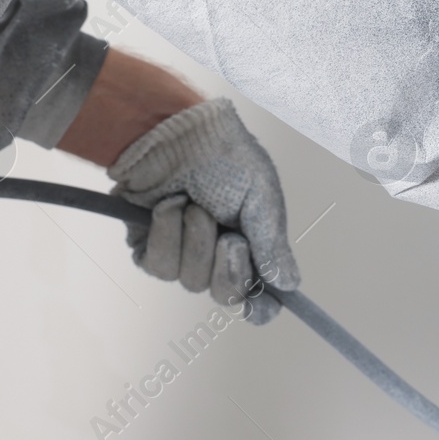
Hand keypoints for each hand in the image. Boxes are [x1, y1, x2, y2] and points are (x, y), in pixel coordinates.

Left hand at [108, 98, 300, 323]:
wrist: (175, 132)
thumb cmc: (226, 157)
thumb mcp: (261, 196)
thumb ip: (272, 243)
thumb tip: (289, 283)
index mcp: (254, 247)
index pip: (261, 297)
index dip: (261, 307)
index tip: (257, 303)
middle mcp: (219, 257)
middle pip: (226, 296)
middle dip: (227, 267)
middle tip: (230, 237)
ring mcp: (183, 255)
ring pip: (188, 281)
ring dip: (193, 239)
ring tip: (193, 204)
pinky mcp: (149, 248)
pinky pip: (156, 265)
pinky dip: (164, 233)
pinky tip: (169, 205)